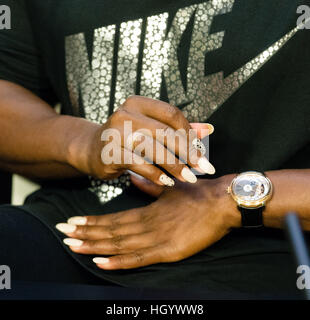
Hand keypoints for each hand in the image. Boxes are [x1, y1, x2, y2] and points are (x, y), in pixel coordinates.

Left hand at [57, 176, 240, 269]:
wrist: (222, 202)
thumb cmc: (199, 195)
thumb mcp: (171, 188)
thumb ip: (150, 186)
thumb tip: (134, 180)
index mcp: (148, 210)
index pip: (114, 217)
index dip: (93, 220)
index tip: (73, 221)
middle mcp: (148, 224)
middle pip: (111, 231)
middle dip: (85, 233)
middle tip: (62, 232)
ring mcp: (157, 238)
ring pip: (119, 244)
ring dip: (94, 245)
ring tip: (72, 245)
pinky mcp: (169, 251)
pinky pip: (139, 258)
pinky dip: (119, 261)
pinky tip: (101, 262)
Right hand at [67, 95, 214, 185]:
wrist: (91, 149)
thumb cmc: (126, 138)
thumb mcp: (150, 129)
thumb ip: (177, 128)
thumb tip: (208, 129)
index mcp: (138, 104)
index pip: (172, 114)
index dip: (189, 133)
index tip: (202, 151)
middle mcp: (125, 113)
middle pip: (165, 132)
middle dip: (187, 152)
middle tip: (203, 168)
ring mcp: (115, 132)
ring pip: (152, 148)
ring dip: (174, 165)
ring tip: (189, 178)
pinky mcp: (109, 152)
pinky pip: (138, 164)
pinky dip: (155, 174)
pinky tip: (167, 181)